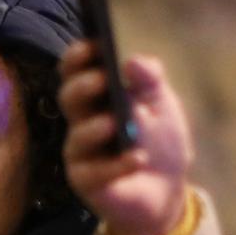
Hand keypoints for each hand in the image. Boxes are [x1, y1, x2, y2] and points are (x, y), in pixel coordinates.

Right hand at [59, 41, 193, 234]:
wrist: (167, 190)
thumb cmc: (160, 142)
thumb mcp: (162, 105)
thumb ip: (151, 80)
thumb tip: (132, 62)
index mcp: (96, 97)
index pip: (75, 71)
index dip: (78, 57)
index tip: (93, 45)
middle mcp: (81, 122)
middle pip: (68, 98)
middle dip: (82, 86)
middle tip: (101, 79)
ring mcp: (81, 154)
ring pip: (77, 137)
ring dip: (95, 128)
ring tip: (114, 123)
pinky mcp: (87, 183)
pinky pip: (95, 173)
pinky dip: (117, 166)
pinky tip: (137, 158)